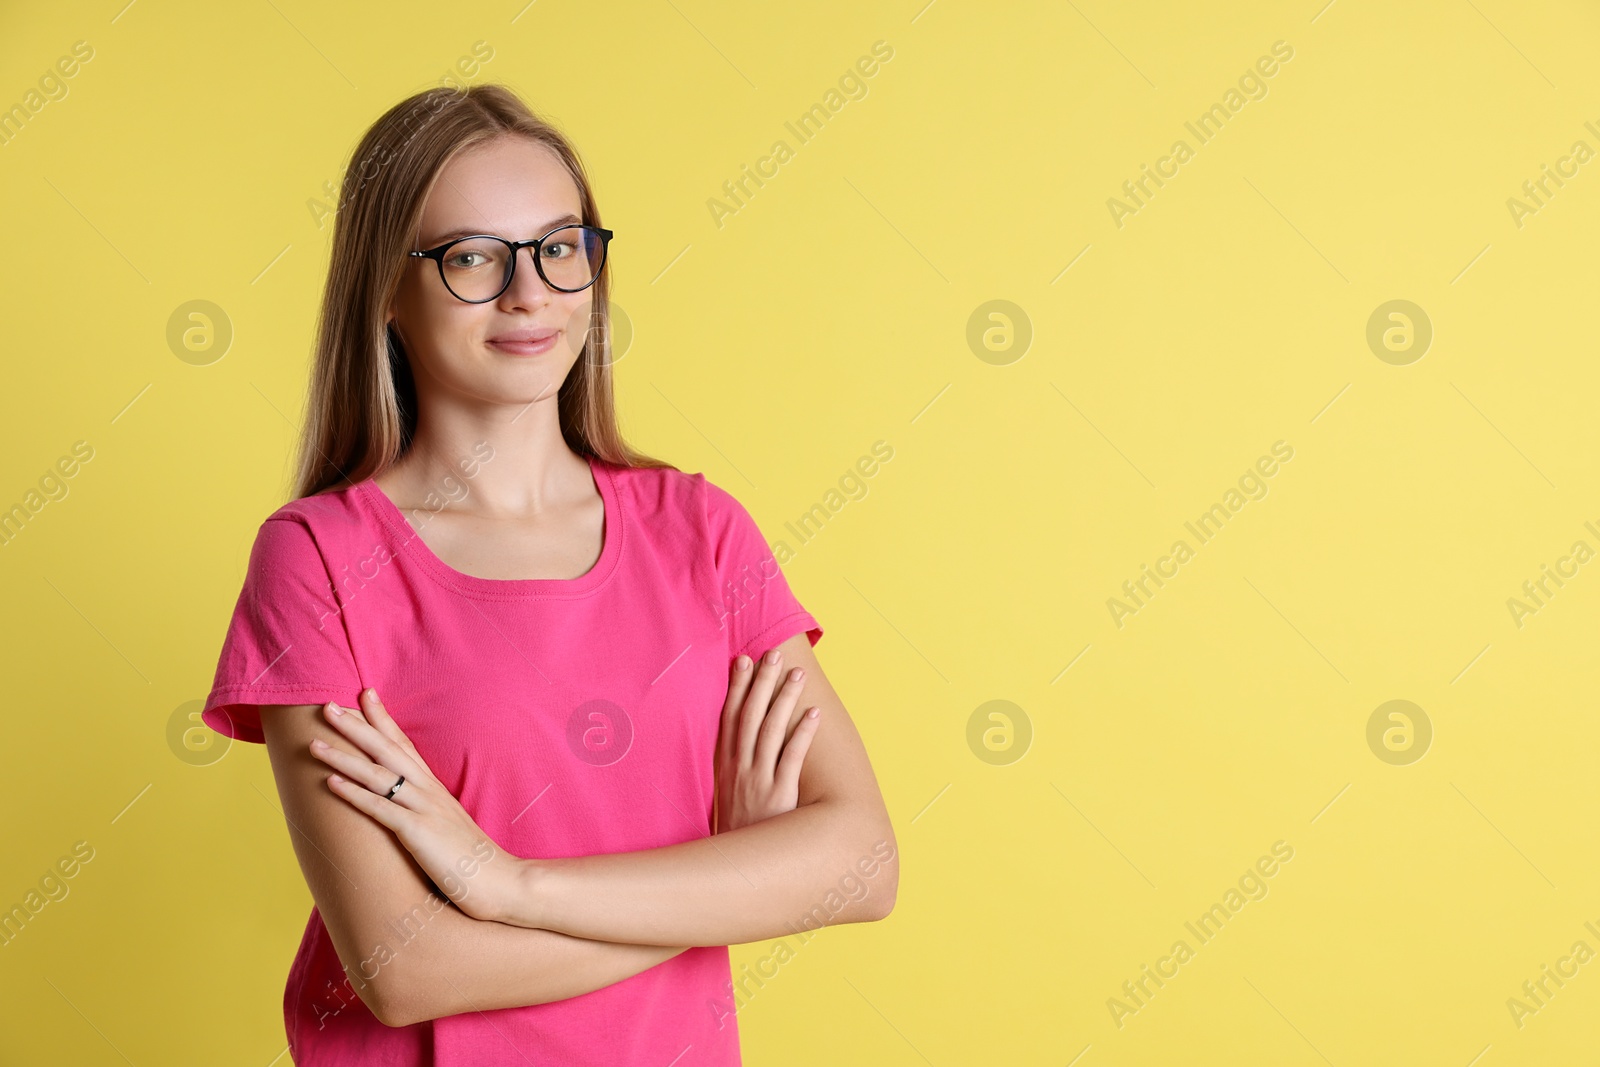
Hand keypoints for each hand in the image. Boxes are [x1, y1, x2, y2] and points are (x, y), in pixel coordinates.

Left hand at [310, 688, 520, 923]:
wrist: (501, 881)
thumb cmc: (474, 861)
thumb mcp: (449, 828)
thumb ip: (430, 814)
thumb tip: (411, 811)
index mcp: (435, 789)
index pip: (405, 745)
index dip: (383, 719)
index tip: (364, 695)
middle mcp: (428, 792)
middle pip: (387, 750)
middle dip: (356, 727)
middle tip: (327, 706)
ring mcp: (424, 810)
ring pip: (377, 775)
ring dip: (344, 757)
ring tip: (315, 743)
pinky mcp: (418, 832)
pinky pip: (379, 808)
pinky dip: (354, 793)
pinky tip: (331, 782)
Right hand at [713, 648, 821, 833]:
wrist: (736, 872)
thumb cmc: (738, 832)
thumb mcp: (725, 799)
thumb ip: (732, 772)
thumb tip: (737, 746)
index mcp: (724, 766)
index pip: (729, 718)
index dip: (737, 688)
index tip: (743, 661)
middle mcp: (739, 769)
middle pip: (750, 717)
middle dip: (761, 683)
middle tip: (772, 654)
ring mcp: (758, 781)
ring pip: (772, 731)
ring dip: (784, 700)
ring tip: (798, 675)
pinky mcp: (779, 796)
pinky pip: (792, 759)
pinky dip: (803, 735)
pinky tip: (814, 715)